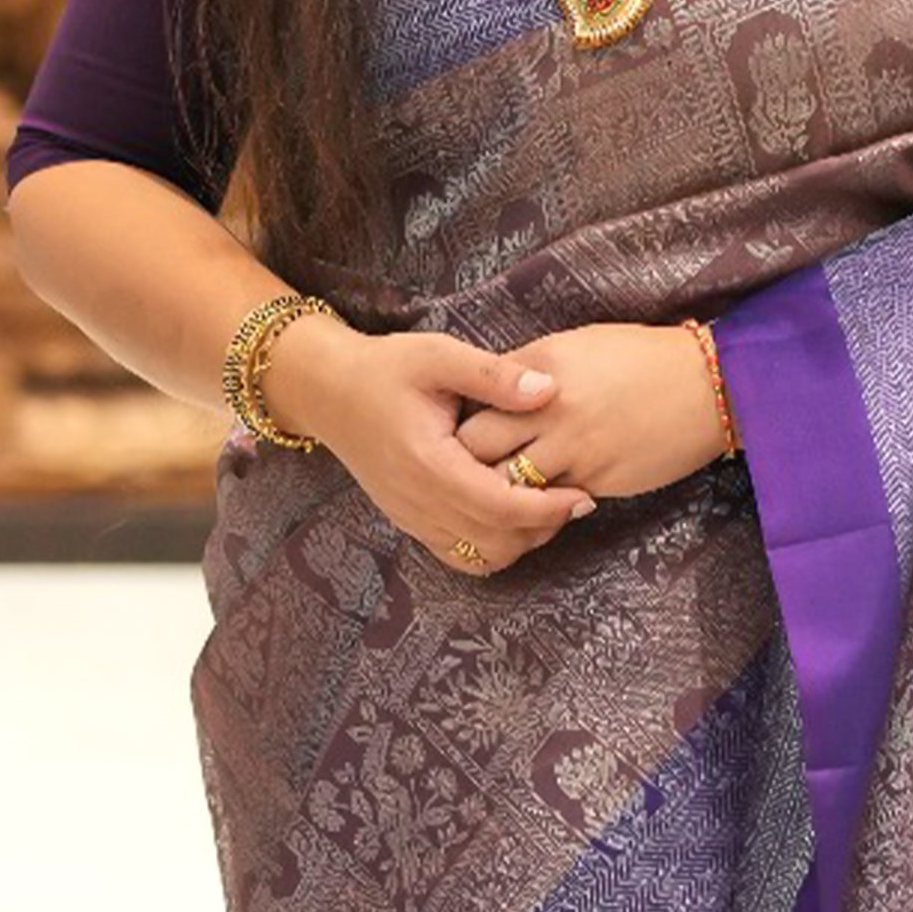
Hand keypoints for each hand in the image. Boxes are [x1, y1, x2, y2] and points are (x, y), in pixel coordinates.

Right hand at [263, 309, 593, 575]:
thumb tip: (549, 390)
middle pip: (495, 540)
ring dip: (521, 540)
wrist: (329, 391)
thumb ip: (494, 375)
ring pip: (480, 556)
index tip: (583, 496)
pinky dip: (494, 546)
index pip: (498, 506)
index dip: (547, 509)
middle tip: (575, 499)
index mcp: (428, 462)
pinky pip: (460, 555)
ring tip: (547, 507)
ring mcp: (412, 517)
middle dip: (543, 527)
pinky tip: (512, 516)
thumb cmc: (386, 368)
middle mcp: (418, 501)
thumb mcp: (438, 355)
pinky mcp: (411, 522)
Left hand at [450, 321, 731, 501]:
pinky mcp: (595, 479)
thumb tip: (494, 393)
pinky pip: (547, 502)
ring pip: (504, 484)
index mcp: (540, 365)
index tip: (458, 427)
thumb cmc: (644, 360)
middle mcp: (548, 406)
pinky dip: (536, 506)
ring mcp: (571, 447)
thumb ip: (532, 369)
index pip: (473, 395)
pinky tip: (535, 505)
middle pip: (475, 444)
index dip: (461, 415)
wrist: (709, 386)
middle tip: (462, 470)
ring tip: (493, 496)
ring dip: (497, 493)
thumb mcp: (579, 346)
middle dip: (464, 460)